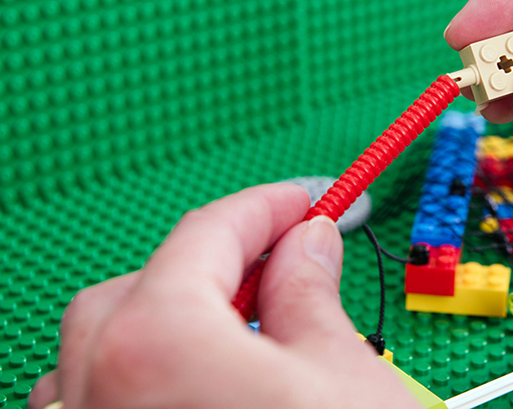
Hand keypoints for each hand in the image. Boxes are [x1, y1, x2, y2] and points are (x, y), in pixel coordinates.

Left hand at [28, 184, 419, 408]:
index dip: (271, 206)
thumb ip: (312, 290)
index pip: (209, 233)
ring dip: (172, 320)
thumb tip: (307, 243)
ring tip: (249, 331)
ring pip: (102, 349)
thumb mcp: (346, 375)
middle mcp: (95, 394)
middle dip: (216, 264)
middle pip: (141, 286)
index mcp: (158, 344)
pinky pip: (90, 407)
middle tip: (289, 265)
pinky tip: (202, 395)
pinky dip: (142, 380)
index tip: (313, 199)